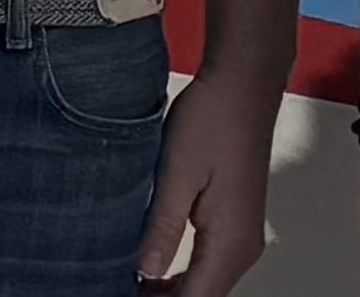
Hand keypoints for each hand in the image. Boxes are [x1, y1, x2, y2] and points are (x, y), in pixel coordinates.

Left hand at [140, 60, 290, 296]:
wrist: (242, 84)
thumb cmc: (215, 118)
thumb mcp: (177, 173)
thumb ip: (162, 227)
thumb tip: (146, 271)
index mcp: (230, 240)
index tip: (123, 296)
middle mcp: (243, 245)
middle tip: (116, 288)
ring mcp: (243, 234)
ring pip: (205, 284)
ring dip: (170, 292)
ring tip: (127, 282)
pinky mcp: (235, 221)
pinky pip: (209, 263)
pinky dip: (182, 274)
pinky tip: (151, 266)